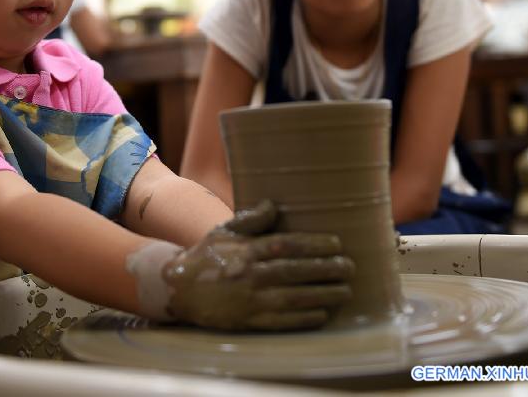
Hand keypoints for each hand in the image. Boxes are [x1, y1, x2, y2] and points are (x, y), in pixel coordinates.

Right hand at [162, 200, 353, 330]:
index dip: (314, 244)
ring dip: (322, 295)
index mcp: (246, 250)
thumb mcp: (224, 231)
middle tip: (349, 267)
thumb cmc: (206, 256)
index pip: (285, 245)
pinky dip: (303, 319)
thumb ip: (250, 219)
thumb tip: (273, 205)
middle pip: (294, 271)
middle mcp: (249, 274)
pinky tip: (322, 314)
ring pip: (293, 298)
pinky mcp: (247, 321)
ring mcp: (249, 300)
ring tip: (345, 291)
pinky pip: (281, 322)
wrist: (178, 288)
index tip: (336, 243)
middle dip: (326, 269)